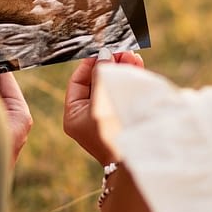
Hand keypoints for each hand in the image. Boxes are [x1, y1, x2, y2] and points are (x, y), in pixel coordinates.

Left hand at [63, 49, 143, 165]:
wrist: (135, 161)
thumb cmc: (112, 133)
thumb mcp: (101, 102)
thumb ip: (101, 77)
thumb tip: (103, 54)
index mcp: (73, 116)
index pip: (78, 82)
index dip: (90, 64)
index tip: (103, 50)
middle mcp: (88, 116)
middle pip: (96, 82)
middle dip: (110, 65)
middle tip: (122, 50)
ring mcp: (106, 117)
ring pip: (112, 86)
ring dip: (122, 70)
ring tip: (133, 56)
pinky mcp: (122, 117)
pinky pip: (123, 93)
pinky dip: (129, 80)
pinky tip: (137, 65)